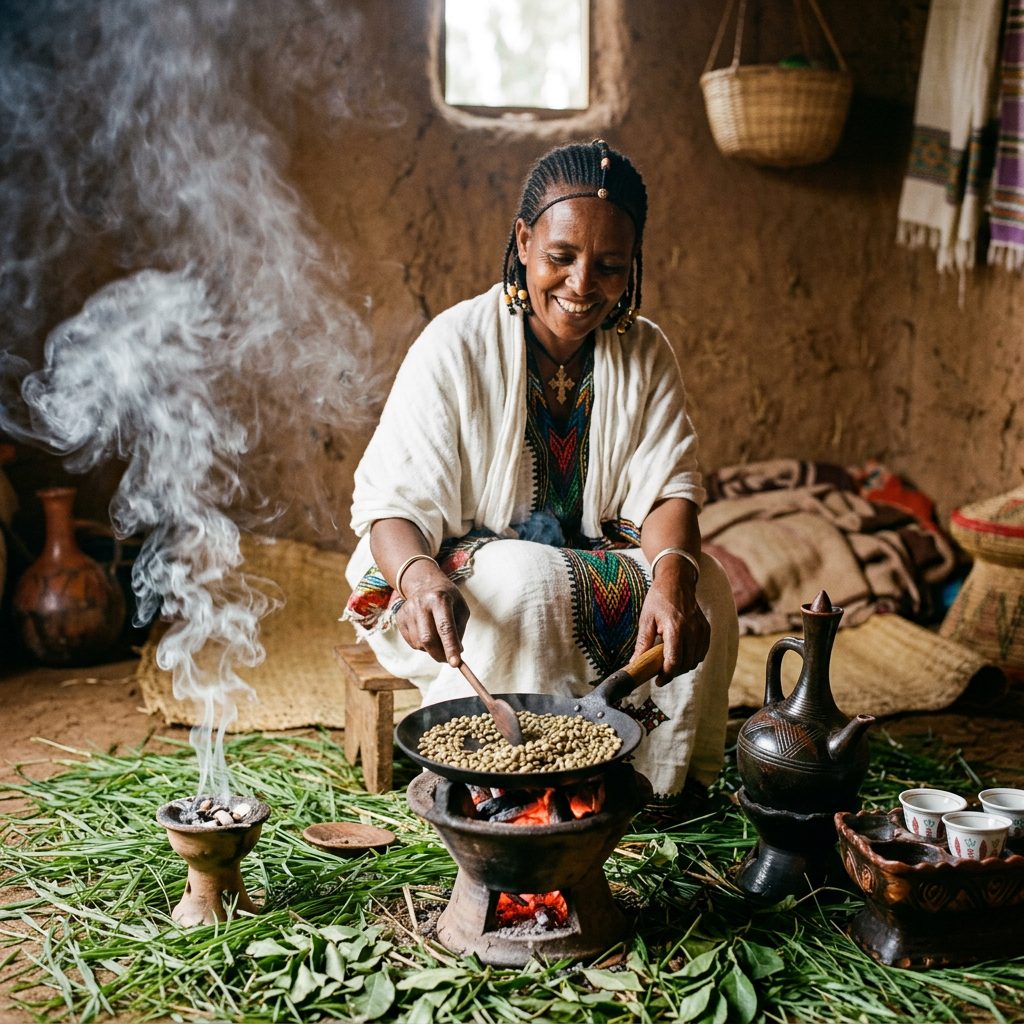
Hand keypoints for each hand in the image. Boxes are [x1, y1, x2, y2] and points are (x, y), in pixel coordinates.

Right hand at [395, 567, 469, 666]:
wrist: (423, 583)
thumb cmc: (448, 599)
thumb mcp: (461, 609)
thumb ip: (459, 631)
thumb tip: (456, 653)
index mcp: (439, 598)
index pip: (445, 627)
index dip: (450, 647)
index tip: (456, 664)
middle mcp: (421, 604)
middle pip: (428, 639)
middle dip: (439, 654)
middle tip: (448, 660)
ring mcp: (407, 611)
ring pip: (419, 644)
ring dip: (432, 649)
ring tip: (438, 638)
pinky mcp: (399, 618)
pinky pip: (412, 643)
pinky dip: (422, 645)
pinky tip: (426, 632)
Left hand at [633, 566, 709, 684]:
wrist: (677, 582)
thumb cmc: (658, 599)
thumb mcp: (646, 620)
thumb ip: (642, 644)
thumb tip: (634, 664)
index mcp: (675, 628)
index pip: (674, 661)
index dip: (666, 675)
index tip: (657, 681)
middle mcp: (692, 630)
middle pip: (686, 664)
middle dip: (673, 672)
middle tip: (661, 671)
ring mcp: (701, 630)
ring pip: (695, 660)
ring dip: (683, 666)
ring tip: (670, 661)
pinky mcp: (707, 629)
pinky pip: (702, 652)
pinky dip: (693, 658)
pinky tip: (681, 654)